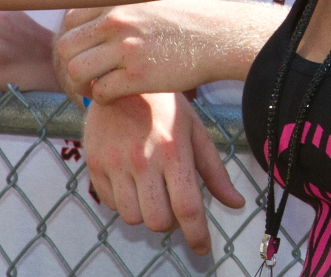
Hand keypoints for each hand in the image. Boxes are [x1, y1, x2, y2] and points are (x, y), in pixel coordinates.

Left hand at [55, 0, 282, 99]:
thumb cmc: (193, 19)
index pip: (70, 22)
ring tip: (95, 89)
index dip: (72, 42)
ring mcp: (127, 48)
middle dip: (69, 67)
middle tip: (83, 79)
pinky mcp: (139, 75)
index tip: (83, 55)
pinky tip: (116, 97)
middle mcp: (117, 21)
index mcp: (117, 0)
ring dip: (81, 86)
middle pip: (65, 48)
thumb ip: (123, 6)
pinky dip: (103, 99)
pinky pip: (101, 92)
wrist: (223, 36)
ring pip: (76, 72)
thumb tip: (99, 20)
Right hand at [83, 92, 245, 255]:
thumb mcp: (196, 133)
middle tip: (173, 204)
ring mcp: (115, 164)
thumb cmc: (166, 108)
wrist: (120, 81)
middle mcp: (143, 161)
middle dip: (170, 221)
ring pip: (132, 217)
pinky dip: (124, 202)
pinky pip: (111, 204)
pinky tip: (132, 181)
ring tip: (152, 190)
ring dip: (146, 212)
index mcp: (174, 152)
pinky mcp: (94, 165)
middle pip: (158, 221)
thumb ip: (215, 172)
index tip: (203, 249)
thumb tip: (236, 204)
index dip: (197, 235)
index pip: (187, 207)